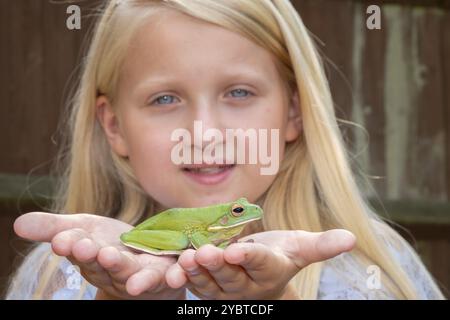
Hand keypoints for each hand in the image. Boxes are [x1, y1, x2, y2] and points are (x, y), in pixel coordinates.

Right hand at [14, 212, 185, 299]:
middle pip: (106, 266)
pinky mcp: (168, 275)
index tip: (64, 240)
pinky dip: (176, 276)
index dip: (72, 246)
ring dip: (129, 272)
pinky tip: (178, 274)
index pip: (80, 251)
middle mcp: (116, 271)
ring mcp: (142, 275)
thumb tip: (18, 224)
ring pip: (136, 275)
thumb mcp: (81, 229)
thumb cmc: (107, 243)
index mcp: (93, 259)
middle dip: (97, 258)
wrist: (143, 257)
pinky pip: (173, 277)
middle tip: (89, 248)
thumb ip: (54, 228)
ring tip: (119, 261)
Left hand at [165, 229, 355, 299]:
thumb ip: (322, 245)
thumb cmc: (281, 254)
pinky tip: (176, 262)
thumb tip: (352, 238)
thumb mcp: (300, 248)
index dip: (248, 257)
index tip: (235, 249)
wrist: (261, 272)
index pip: (260, 264)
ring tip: (186, 257)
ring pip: (209, 282)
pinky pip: (195, 281)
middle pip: (231, 276)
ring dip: (196, 271)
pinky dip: (185, 274)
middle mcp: (247, 286)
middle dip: (218, 265)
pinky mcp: (208, 287)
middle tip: (203, 253)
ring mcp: (226, 289)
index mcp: (270, 271)